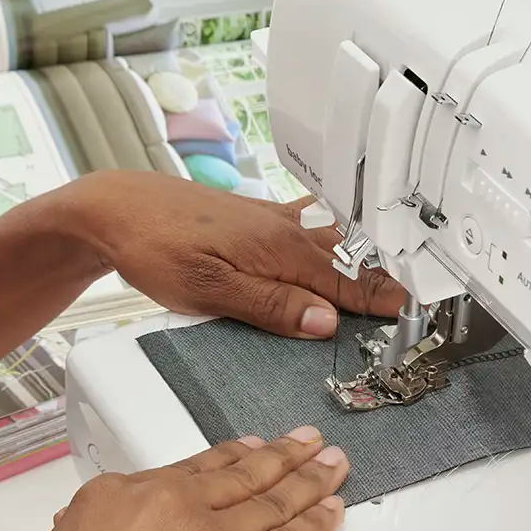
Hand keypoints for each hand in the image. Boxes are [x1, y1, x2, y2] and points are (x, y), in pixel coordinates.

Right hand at [0, 429, 348, 530]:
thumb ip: (101, 527)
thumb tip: (117, 527)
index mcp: (126, 491)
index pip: (197, 465)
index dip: (235, 454)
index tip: (254, 448)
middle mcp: (173, 505)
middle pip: (244, 473)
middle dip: (284, 455)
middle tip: (307, 442)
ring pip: (274, 500)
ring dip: (311, 480)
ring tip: (331, 467)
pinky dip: (318, 525)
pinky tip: (331, 512)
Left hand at [76, 170, 404, 337]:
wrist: (115, 209)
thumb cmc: (154, 246)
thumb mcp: (210, 290)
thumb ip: (271, 307)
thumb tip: (324, 321)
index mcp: (279, 252)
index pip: (343, 284)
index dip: (379, 301)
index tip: (411, 314)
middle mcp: (282, 232)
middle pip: (344, 261)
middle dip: (381, 279)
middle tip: (415, 298)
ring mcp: (269, 222)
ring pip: (329, 242)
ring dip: (360, 257)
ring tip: (392, 269)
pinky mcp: (253, 219)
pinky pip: (306, 227)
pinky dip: (329, 236)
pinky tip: (334, 231)